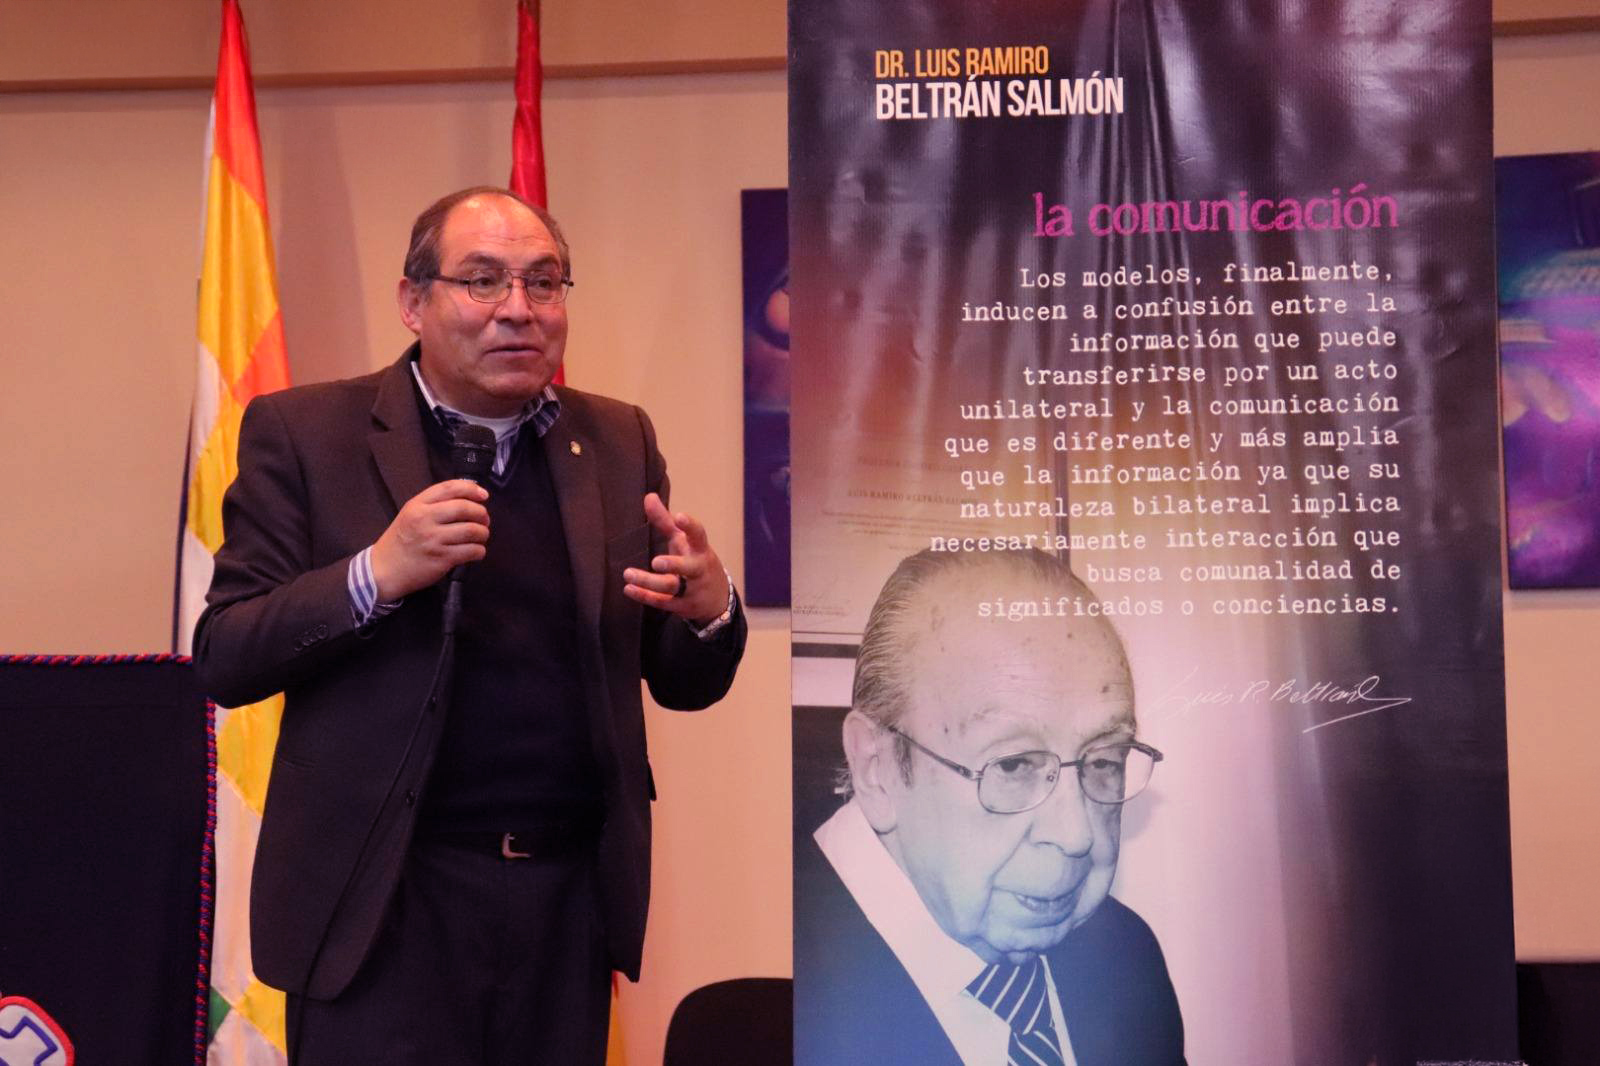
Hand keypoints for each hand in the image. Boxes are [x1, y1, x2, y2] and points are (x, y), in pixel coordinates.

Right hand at [370, 479, 490, 600]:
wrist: (384, 570)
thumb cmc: (401, 541)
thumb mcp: (410, 514)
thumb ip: (434, 504)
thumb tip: (468, 497)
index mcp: (417, 505)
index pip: (449, 488)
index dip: (471, 489)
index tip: (483, 495)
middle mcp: (425, 519)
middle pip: (464, 508)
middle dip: (481, 513)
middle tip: (484, 520)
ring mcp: (433, 540)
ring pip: (472, 530)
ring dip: (483, 533)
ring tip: (481, 536)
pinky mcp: (441, 559)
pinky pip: (471, 551)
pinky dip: (479, 551)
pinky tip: (476, 551)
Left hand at [622, 492, 729, 623]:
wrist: (718, 600)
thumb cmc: (695, 562)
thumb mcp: (684, 541)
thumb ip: (665, 521)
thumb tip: (648, 496)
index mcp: (700, 550)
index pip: (699, 535)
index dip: (690, 526)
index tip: (679, 516)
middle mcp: (698, 570)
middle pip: (688, 567)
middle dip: (674, 565)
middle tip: (657, 562)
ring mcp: (691, 590)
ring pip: (672, 587)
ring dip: (649, 582)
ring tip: (628, 574)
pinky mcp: (682, 606)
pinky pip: (663, 602)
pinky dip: (645, 596)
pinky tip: (629, 589)